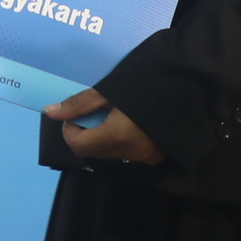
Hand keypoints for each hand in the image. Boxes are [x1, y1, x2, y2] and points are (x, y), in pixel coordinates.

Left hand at [48, 86, 163, 164]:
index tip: (78, 113)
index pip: (78, 146)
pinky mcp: (155, 156)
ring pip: (110, 153)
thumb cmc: (148, 84)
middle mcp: (130, 153)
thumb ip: (79, 104)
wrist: (190, 88)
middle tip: (96, 110)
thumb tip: (50, 112)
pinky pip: (127, 152)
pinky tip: (130, 122)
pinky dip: (121, 140)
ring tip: (115, 114)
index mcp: (116, 136)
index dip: (70, 130)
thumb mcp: (110, 90)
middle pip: (93, 151)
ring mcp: (144, 157)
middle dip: (86, 133)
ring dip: (103, 137)